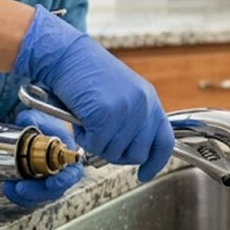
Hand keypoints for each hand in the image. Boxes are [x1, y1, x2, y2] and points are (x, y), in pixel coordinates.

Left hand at [2, 109, 83, 206]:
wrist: (38, 129)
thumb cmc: (43, 124)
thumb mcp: (38, 117)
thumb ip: (32, 118)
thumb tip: (25, 120)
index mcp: (67, 156)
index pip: (72, 173)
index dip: (63, 181)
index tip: (51, 183)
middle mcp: (59, 172)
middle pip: (53, 191)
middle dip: (36, 193)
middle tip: (20, 188)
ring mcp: (46, 180)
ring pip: (40, 196)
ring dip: (24, 196)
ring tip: (9, 187)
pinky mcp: (34, 184)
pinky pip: (29, 196)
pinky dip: (17, 194)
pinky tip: (7, 185)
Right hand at [12, 5, 173, 180]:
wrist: (65, 55)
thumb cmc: (86, 74)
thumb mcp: (121, 95)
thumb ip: (132, 120)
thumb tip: (130, 150)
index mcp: (149, 99)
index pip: (164, 140)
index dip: (156, 162)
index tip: (145, 174)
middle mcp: (143, 105)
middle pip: (137, 154)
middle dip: (116, 153)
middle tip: (99, 137)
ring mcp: (126, 110)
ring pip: (114, 152)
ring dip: (95, 142)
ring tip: (87, 119)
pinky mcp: (106, 114)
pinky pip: (95, 145)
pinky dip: (83, 136)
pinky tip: (79, 117)